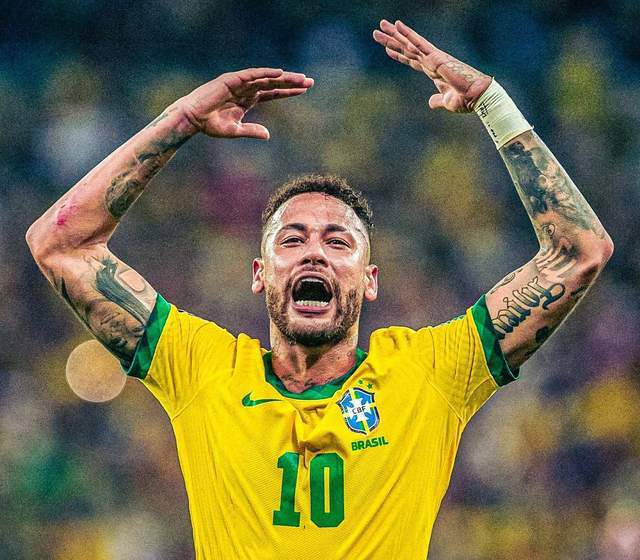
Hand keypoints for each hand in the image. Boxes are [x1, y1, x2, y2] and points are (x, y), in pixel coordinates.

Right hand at [179, 68, 313, 139]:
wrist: (192, 118)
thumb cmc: (210, 124)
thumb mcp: (235, 130)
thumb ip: (252, 131)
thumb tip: (268, 135)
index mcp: (248, 100)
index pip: (273, 93)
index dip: (288, 91)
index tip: (304, 90)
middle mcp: (246, 89)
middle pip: (274, 83)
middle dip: (292, 82)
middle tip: (310, 81)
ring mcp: (240, 83)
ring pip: (266, 78)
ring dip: (283, 77)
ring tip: (300, 78)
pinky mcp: (232, 80)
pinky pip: (252, 75)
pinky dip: (265, 73)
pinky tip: (279, 73)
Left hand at [373, 20, 490, 112]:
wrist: (477, 97)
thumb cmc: (465, 99)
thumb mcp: (446, 101)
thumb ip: (437, 100)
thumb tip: (431, 103)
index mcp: (433, 71)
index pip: (412, 60)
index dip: (399, 55)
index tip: (387, 49)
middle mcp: (431, 61)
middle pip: (407, 48)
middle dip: (392, 40)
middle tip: (377, 31)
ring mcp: (432, 57)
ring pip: (409, 43)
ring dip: (394, 34)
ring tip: (381, 25)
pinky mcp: (436, 57)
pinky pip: (418, 44)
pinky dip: (408, 34)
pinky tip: (397, 25)